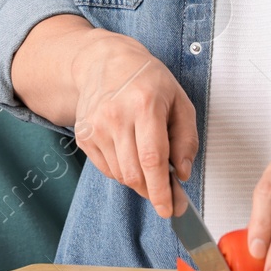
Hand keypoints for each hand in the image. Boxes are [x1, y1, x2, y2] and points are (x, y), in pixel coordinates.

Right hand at [69, 29, 198, 217]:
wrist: (104, 62)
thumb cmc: (146, 79)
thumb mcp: (179, 101)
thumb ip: (187, 139)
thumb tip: (181, 173)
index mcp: (145, 104)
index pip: (152, 159)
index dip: (161, 190)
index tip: (170, 208)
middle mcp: (116, 116)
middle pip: (134, 173)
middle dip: (152, 191)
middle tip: (166, 192)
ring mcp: (96, 126)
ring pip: (120, 175)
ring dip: (138, 180)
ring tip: (147, 162)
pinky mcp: (83, 135)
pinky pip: (106, 169)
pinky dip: (122, 171)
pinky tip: (129, 152)